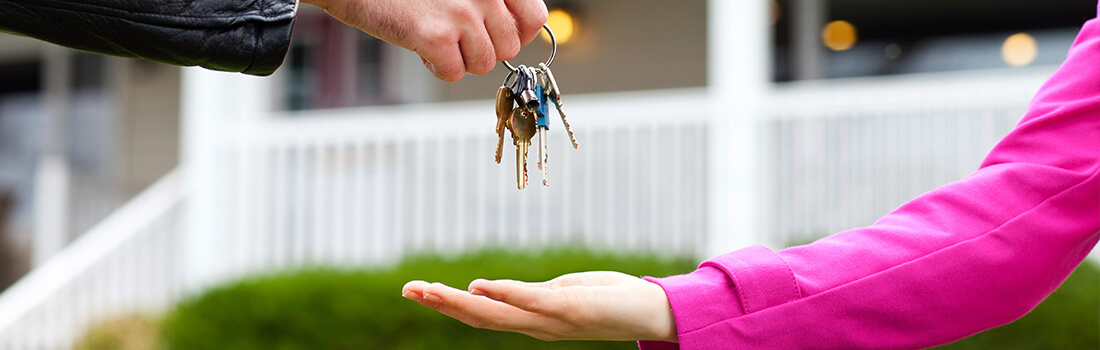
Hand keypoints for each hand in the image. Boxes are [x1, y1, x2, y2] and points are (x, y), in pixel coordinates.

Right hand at [301, 0, 546, 81]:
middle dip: (483, 49)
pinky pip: (454, 72)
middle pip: (509, 47)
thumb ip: (491, 2)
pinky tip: (422, 48)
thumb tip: (518, 34)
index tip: (500, 35)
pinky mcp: (436, 36)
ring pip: (484, 63)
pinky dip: (438, 67)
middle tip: (457, 37)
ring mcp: (462, 14)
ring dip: (461, 59)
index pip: (535, 18)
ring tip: (438, 38)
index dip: (519, 34)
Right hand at [401, 271, 678, 342]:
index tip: (416, 289)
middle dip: (441, 304)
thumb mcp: (560, 294)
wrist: (651, 312)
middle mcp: (536, 325)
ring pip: (497, 313)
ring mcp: (552, 320)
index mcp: (531, 319)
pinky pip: (533, 301)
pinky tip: (480, 286)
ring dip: (460, 301)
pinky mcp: (571, 308)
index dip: (447, 304)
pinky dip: (505, 294)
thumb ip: (528, 295)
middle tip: (409, 290)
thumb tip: (491, 290)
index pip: (480, 313)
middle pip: (479, 316)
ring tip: (430, 289)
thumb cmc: (607, 299)